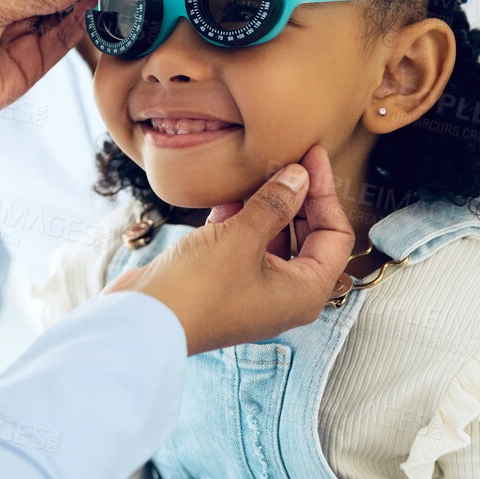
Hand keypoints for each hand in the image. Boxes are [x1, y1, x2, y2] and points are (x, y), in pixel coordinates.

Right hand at [103, 146, 354, 354]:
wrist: (144, 321)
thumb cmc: (199, 288)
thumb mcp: (242, 237)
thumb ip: (276, 203)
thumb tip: (300, 176)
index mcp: (304, 291)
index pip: (335, 236)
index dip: (326, 193)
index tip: (311, 157)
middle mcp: (285, 294)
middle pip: (308, 237)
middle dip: (299, 197)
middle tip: (288, 158)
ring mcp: (254, 289)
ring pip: (274, 238)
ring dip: (268, 205)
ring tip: (258, 171)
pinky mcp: (225, 282)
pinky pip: (244, 245)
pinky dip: (241, 220)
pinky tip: (228, 195)